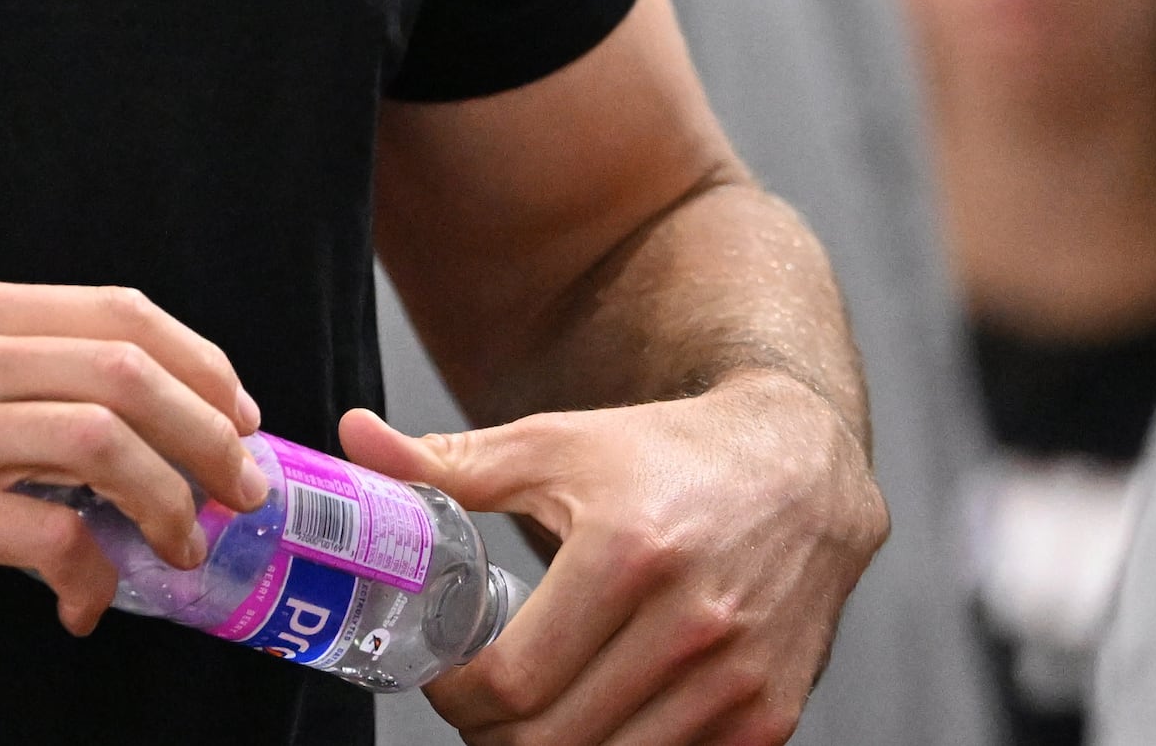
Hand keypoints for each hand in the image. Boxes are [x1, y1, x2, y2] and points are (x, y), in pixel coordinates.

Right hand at [0, 274, 271, 634]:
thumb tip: (100, 426)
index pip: (119, 312)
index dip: (201, 364)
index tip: (235, 416)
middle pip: (130, 370)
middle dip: (212, 436)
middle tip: (244, 492)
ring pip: (102, 441)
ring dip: (170, 503)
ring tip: (184, 549)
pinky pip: (41, 536)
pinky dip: (89, 574)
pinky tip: (84, 604)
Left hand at [340, 372, 883, 745]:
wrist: (802, 471)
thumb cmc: (666, 455)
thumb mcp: (554, 444)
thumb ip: (447, 463)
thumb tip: (354, 440)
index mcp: (628, 553)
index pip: (514, 682)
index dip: (456, 697)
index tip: (441, 676)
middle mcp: (692, 623)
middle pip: (555, 742)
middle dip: (492, 736)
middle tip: (476, 706)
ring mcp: (738, 681)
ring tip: (528, 713)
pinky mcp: (771, 718)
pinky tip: (595, 716)